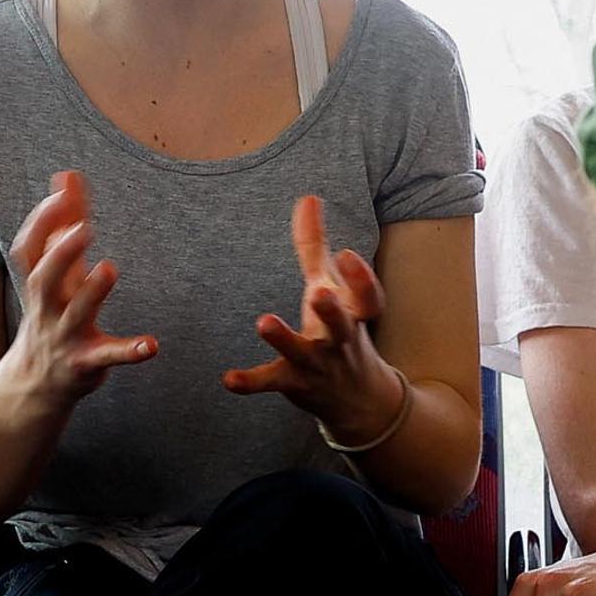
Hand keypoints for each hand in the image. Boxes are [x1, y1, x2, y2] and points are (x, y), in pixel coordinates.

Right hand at [8, 170, 156, 412]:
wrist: (34, 385)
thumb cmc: (52, 314)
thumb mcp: (55, 273)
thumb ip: (64, 224)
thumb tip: (66, 175)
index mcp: (40, 285)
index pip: (29, 251)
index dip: (41, 223)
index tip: (60, 195)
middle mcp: (48, 309)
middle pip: (43, 280)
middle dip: (60, 254)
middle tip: (84, 228)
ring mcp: (67, 336)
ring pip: (76, 314)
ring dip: (92, 291)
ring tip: (110, 267)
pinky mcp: (88, 362)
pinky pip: (108, 357)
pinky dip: (130, 351)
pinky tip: (152, 345)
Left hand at [223, 195, 399, 435]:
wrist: (358, 399)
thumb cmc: (340, 328)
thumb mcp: (331, 286)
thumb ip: (315, 245)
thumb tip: (307, 197)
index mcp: (354, 314)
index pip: (367, 298)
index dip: (360, 278)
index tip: (346, 254)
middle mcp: (340, 339)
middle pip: (341, 325)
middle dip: (332, 310)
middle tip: (320, 291)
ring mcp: (318, 364)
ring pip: (302, 353)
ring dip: (285, 339)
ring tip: (264, 322)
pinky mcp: (294, 384)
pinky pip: (272, 383)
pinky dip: (251, 382)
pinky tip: (228, 379)